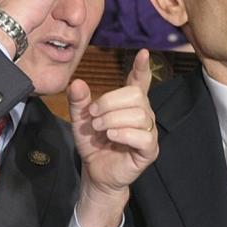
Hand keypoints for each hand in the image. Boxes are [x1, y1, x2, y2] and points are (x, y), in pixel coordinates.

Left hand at [67, 49, 157, 226]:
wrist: (95, 173)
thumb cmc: (93, 145)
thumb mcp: (81, 120)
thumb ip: (79, 102)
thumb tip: (77, 83)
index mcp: (129, 104)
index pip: (140, 82)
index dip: (142, 68)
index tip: (142, 53)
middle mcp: (143, 114)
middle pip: (136, 95)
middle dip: (110, 102)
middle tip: (94, 116)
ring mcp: (148, 132)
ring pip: (139, 114)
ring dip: (113, 119)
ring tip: (100, 129)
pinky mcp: (149, 149)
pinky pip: (144, 135)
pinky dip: (125, 133)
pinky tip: (112, 136)